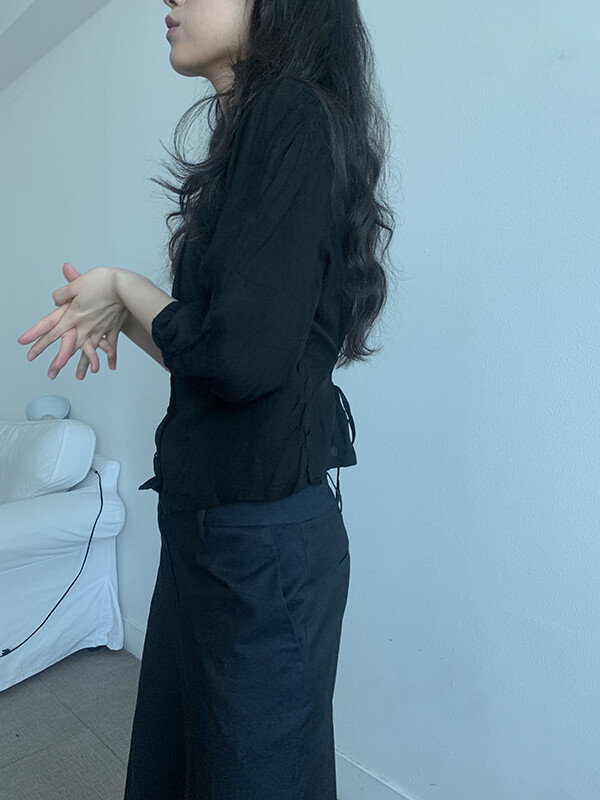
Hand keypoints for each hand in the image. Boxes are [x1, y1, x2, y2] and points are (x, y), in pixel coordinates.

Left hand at [17, 262, 129, 379]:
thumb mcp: (77, 284)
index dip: (39, 342)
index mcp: (74, 315)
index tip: (30, 353)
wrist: (125, 288)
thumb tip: (56, 300)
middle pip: (69, 347)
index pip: (52, 331)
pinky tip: (110, 366)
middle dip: (58, 362)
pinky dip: (110, 356)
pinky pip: (111, 345)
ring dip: (83, 365)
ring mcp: (99, 329)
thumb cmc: (102, 282)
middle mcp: (85, 326)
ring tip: (79, 377)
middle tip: (51, 374)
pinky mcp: (112, 328)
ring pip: (89, 350)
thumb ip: (63, 293)